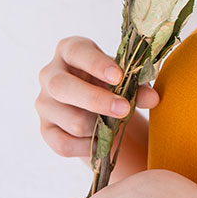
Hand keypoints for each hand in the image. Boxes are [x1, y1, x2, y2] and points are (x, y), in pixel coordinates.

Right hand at [35, 36, 159, 158]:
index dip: (96, 64)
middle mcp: (50, 74)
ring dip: (99, 127)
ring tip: (116, 126)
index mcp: (69, 50)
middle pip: (62, 87)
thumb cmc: (110, 82)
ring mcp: (44, 103)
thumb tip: (153, 98)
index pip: (76, 52)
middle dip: (96, 100)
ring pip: (70, 120)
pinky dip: (88, 146)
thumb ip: (138, 85)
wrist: (97, 106)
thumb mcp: (124, 77)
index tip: (119, 77)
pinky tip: (101, 141)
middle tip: (124, 109)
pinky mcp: (45, 129)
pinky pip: (64, 144)